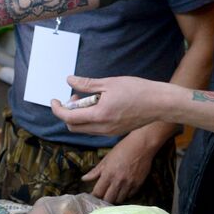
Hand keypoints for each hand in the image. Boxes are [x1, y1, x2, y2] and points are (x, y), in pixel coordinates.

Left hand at [49, 75, 170, 136]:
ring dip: (79, 116)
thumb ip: (87, 84)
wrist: (160, 103)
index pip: (68, 118)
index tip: (54, 100)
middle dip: (68, 113)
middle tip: (75, 97)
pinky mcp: (115, 132)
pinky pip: (95, 129)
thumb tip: (69, 80)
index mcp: (99, 115)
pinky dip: (90, 119)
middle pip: (73, 127)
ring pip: (84, 129)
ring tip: (90, 99)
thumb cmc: (137, 90)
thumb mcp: (109, 83)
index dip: (57, 109)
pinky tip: (100, 105)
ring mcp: (109, 133)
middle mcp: (102, 128)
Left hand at [80, 129, 157, 203]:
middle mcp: (118, 181)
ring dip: (115, 198)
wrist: (142, 145)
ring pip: (119, 200)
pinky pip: (130, 195)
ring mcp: (129, 184)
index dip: (94, 195)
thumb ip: (95, 171)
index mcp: (108, 174)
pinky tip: (123, 190)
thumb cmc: (122, 149)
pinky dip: (125, 195)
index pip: (98, 192)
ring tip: (113, 194)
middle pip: (108, 199)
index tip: (93, 195)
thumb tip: (84, 179)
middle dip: (104, 199)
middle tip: (103, 196)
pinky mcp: (138, 184)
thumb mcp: (106, 158)